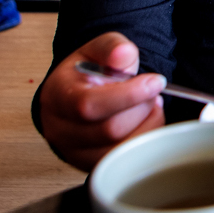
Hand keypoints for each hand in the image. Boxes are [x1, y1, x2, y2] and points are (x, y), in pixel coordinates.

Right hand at [40, 32, 164, 170]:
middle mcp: (59, 129)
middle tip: (153, 91)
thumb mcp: (98, 49)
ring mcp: (73, 152)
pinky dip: (143, 139)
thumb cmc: (88, 72)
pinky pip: (123, 161)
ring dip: (146, 125)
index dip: (129, 95)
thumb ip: (112, 47)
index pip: (89, 105)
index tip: (155, 82)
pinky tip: (145, 121)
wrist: (77, 93)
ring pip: (120, 150)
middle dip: (141, 108)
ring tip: (149, 104)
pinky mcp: (90, 165)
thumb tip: (123, 54)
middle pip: (109, 130)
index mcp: (57, 96)